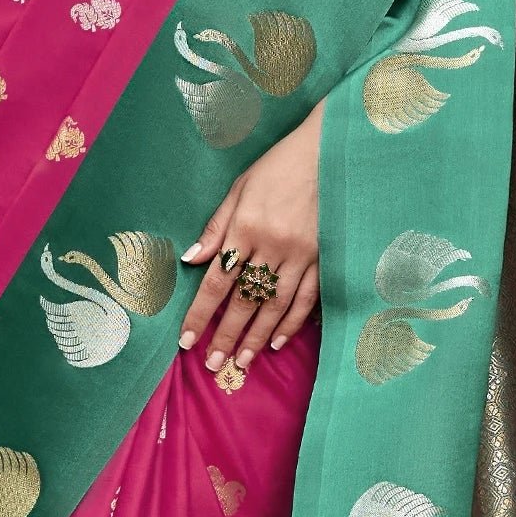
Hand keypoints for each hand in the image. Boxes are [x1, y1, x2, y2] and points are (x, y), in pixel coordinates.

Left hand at [177, 104, 321, 373]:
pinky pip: (307, 299)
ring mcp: (301, 254)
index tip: (186, 341)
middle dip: (226, 336)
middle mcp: (272, 246)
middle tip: (213, 365)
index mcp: (246, 227)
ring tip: (242, 361)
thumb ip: (216, 227)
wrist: (328, 151)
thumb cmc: (278, 166)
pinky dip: (292, 323)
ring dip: (256, 337)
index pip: (216, 282)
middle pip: (244, 301)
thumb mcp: (239, 188)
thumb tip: (191, 260)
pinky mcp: (324, 257)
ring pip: (275, 306)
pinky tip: (278, 341)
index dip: (200, 315)